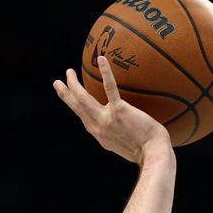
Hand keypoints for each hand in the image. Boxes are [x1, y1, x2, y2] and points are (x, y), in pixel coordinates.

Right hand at [53, 56, 170, 163]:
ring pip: (83, 98)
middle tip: (58, 82)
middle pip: (77, 107)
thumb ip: (118, 136)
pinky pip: (109, 87)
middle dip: (65, 94)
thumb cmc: (146, 151)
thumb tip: (122, 129)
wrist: (153, 154)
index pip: (83, 118)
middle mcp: (98, 127)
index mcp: (99, 134)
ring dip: (74, 84)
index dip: (74, 107)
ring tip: (69, 71)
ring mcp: (107, 119)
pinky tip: (101, 59)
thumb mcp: (125, 146)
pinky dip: (105, 72)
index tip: (69, 98)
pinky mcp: (119, 111)